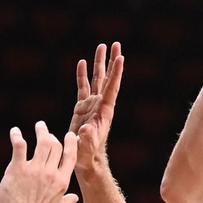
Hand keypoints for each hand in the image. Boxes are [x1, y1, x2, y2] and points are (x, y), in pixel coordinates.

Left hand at [0, 122, 79, 202]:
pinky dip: (17, 136)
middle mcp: (50, 173)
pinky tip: (15, 132)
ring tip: (38, 126)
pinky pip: (20, 146)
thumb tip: (75, 199)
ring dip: (41, 131)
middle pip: (56, 146)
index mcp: (61, 183)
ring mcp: (34, 170)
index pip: (70, 157)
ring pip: (42, 142)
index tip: (68, 136)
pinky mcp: (17, 169)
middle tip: (46, 132)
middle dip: (52, 136)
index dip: (70, 144)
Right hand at [69, 42, 123, 174]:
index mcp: (104, 110)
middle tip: (115, 44)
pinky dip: (83, 75)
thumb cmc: (86, 154)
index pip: (111, 87)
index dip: (116, 72)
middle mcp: (100, 104)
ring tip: (101, 46)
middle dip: (111, 61)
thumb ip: (86, 137)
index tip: (120, 57)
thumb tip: (85, 129)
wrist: (84, 158)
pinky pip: (83, 87)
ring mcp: (92, 104)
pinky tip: (82, 62)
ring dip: (98, 63)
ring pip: (96, 79)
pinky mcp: (82, 108)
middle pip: (107, 78)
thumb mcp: (86, 146)